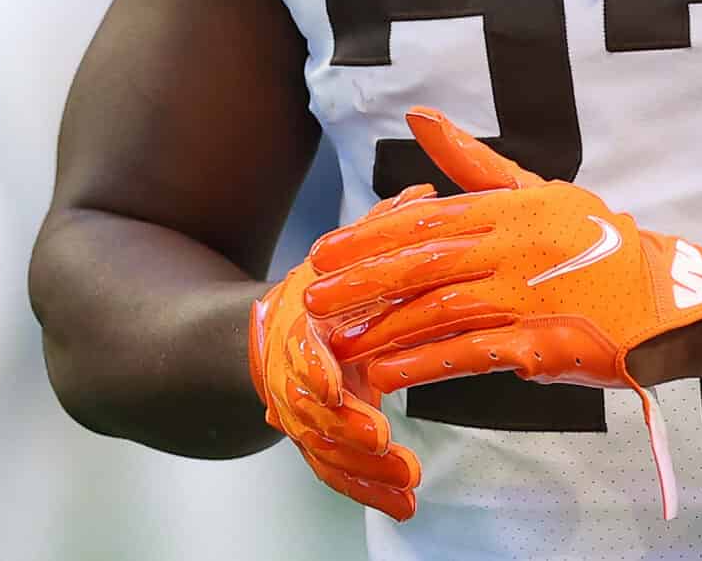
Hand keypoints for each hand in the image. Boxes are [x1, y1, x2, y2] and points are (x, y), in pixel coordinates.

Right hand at [250, 184, 433, 520]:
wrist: (276, 332)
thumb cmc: (327, 289)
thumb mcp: (347, 254)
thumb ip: (381, 231)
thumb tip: (425, 194)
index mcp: (302, 326)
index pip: (300, 349)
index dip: (313, 369)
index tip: (334, 384)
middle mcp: (297, 375)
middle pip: (310, 410)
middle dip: (344, 429)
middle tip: (382, 443)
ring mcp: (305, 414)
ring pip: (324, 449)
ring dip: (362, 469)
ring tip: (405, 483)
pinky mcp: (321, 441)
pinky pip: (337, 473)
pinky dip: (367, 491)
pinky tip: (404, 508)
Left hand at [303, 108, 701, 517]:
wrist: (662, 297)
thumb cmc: (594, 241)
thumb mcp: (535, 191)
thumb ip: (472, 161)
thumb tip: (418, 116)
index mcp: (507, 210)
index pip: (427, 221)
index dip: (371, 236)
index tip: (325, 249)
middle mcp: (511, 250)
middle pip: (423, 264)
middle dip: (362, 282)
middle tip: (312, 296)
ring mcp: (525, 299)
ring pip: (439, 311)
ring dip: (383, 327)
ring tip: (337, 341)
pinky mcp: (539, 344)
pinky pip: (473, 354)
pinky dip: (426, 364)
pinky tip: (387, 374)